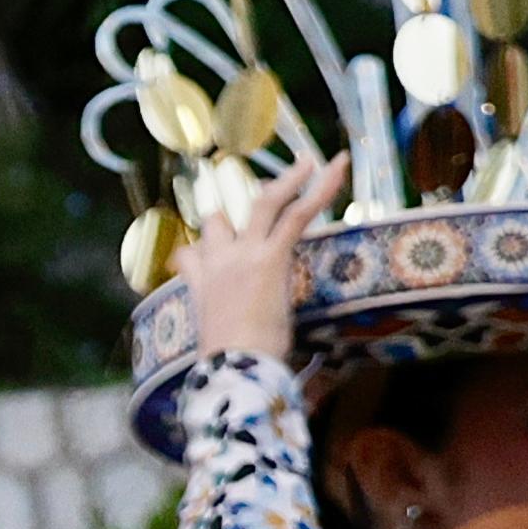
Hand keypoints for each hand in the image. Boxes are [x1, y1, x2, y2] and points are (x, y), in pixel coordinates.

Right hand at [185, 155, 348, 370]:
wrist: (235, 367)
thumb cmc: (228, 359)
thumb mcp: (209, 327)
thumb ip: (201, 299)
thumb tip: (192, 277)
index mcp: (201, 282)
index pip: (194, 251)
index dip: (206, 246)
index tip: (212, 243)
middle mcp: (218, 261)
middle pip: (221, 220)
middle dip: (243, 206)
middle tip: (271, 187)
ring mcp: (244, 255)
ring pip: (264, 203)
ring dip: (289, 179)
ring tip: (310, 161)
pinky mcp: (271, 256)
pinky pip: (297, 213)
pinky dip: (319, 187)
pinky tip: (335, 167)